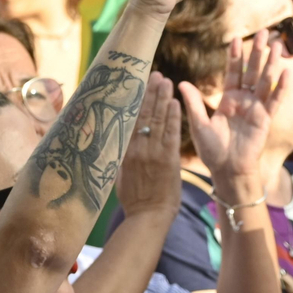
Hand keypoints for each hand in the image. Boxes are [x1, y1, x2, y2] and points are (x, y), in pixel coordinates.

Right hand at [116, 73, 182, 218]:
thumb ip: (121, 159)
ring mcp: (151, 153)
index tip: (137, 85)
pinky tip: (175, 102)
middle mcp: (135, 148)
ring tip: (165, 80)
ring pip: (156, 120)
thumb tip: (117, 146)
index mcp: (123, 152)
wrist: (147, 218)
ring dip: (161, 98)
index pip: (128, 120)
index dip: (134, 101)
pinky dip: (173, 117)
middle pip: (142, 115)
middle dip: (149, 93)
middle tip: (155, 74)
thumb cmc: (135, 201)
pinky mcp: (167, 159)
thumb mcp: (120, 177)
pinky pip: (170, 133)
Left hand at [179, 32, 292, 192]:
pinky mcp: (265, 119)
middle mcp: (244, 100)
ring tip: (278, 45)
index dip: (234, 56)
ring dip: (272, 64)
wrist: (226, 169)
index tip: (236, 38)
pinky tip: (287, 74)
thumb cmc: (212, 149)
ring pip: (265, 81)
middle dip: (257, 52)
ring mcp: (256, 108)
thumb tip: (181, 83)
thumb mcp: (198, 124)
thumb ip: (193, 103)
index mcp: (228, 99)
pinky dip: (281, 88)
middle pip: (252, 71)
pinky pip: (275, 101)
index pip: (232, 72)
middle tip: (264, 32)